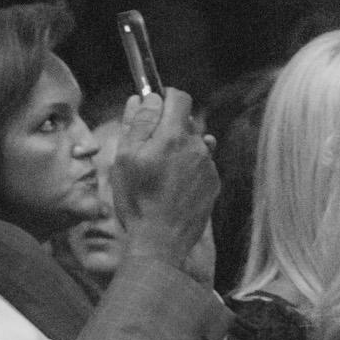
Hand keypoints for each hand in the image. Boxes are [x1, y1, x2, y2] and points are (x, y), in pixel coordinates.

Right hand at [113, 89, 219, 274]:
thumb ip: (138, 124)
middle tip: (148, 148)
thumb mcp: (125, 158)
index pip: (180, 98)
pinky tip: (172, 186)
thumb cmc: (138, 200)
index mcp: (175, 136)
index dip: (165, 98)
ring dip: (178, 149)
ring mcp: (209, 167)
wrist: (161, 241)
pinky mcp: (214, 184)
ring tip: (159, 172)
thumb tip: (145, 98)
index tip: (154, 107)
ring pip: (194, 145)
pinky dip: (188, 168)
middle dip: (168, 128)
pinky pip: (200, 165)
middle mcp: (198, 148)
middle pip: (186, 122)